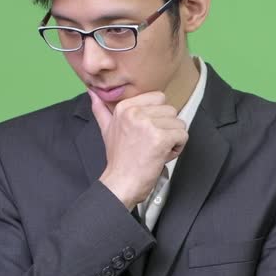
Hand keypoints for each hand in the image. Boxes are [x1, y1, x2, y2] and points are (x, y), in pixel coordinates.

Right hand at [90, 90, 187, 207]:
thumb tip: (92, 92)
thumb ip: (101, 110)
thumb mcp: (106, 129)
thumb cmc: (119, 159)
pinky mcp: (160, 139)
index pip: (159, 97)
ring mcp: (148, 125)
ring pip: (179, 123)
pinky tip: (162, 155)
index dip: (159, 116)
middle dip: (167, 128)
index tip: (147, 131)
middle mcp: (135, 112)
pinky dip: (177, 148)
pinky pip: (183, 135)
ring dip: (173, 139)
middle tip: (152, 143)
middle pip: (171, 110)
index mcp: (124, 107)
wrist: (121, 183)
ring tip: (156, 150)